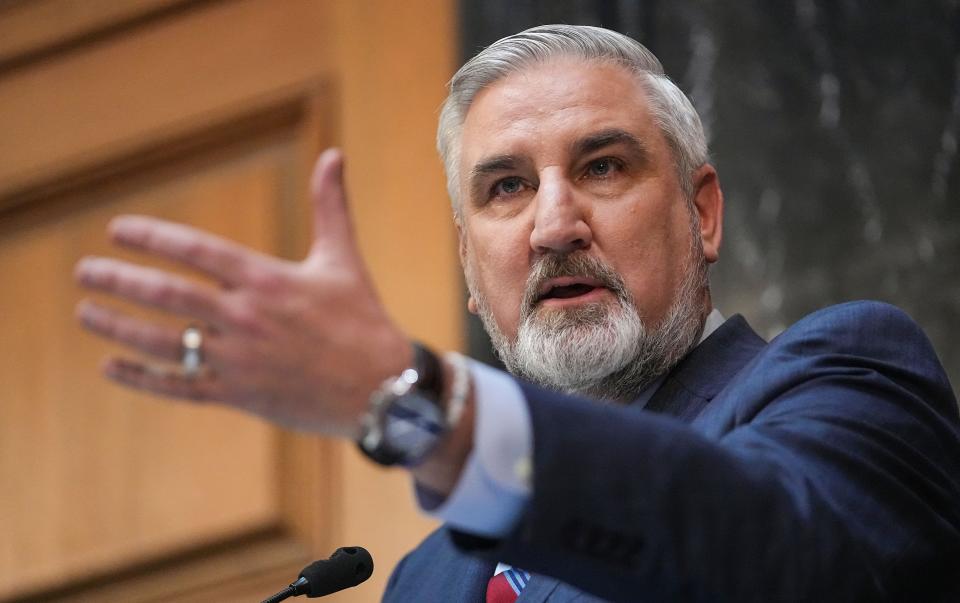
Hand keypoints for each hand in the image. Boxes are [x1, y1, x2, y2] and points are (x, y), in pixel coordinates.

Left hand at [75, 149, 411, 436]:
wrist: (384, 389)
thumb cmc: (364, 320)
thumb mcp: (344, 259)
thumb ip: (331, 206)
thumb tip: (334, 153)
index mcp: (269, 280)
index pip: (196, 250)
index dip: (152, 237)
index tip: (117, 230)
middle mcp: (248, 318)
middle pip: (168, 296)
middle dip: (119, 281)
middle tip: (84, 272)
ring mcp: (241, 360)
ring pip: (166, 343)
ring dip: (118, 327)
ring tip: (85, 313)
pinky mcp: (241, 395)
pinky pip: (181, 387)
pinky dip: (142, 378)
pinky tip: (110, 367)